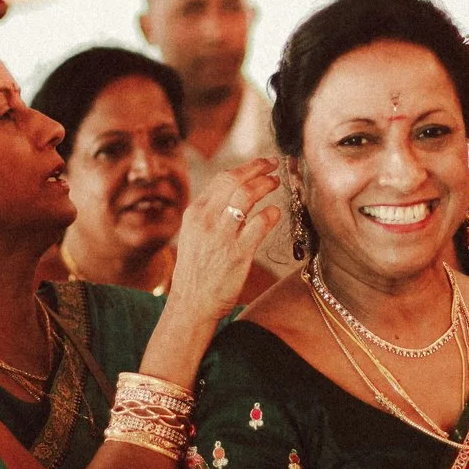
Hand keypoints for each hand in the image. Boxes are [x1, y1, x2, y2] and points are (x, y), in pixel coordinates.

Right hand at [163, 158, 283, 327]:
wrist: (192, 303)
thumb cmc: (196, 270)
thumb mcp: (194, 235)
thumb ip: (210, 214)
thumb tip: (234, 194)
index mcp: (195, 213)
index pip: (222, 179)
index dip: (245, 168)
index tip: (260, 165)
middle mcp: (206, 219)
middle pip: (235, 180)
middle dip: (258, 168)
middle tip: (273, 166)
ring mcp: (222, 235)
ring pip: (247, 195)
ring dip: (266, 184)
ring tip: (276, 183)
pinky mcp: (238, 253)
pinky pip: (260, 223)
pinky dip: (272, 213)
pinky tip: (276, 213)